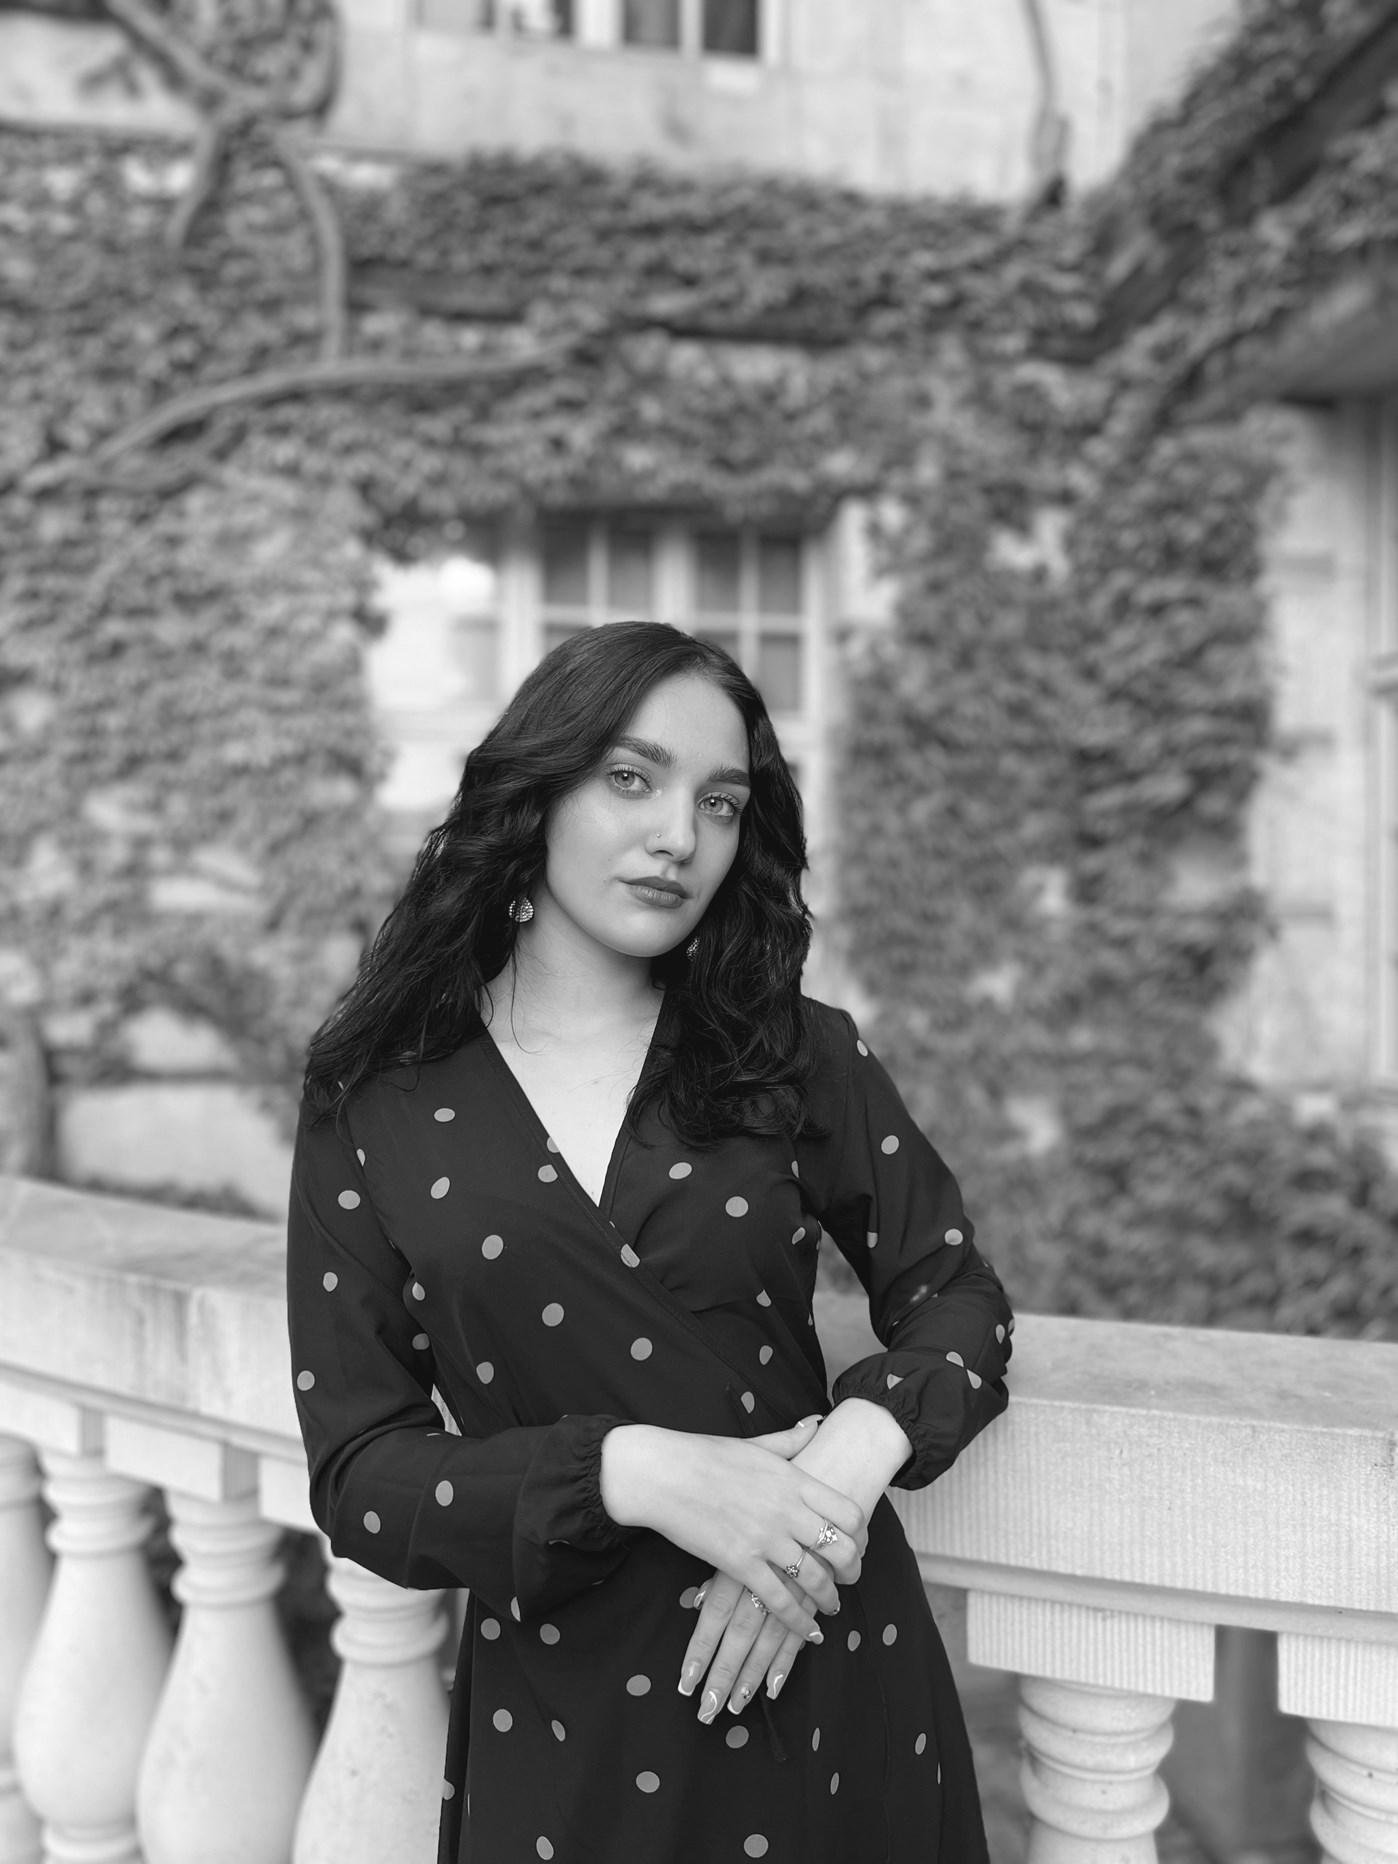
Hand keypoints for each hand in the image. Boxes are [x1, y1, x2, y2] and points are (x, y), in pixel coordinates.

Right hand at [673, 1421, 863, 1721]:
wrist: (664, 1474)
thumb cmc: (706, 1455)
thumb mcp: (756, 1443)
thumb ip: (791, 1440)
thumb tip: (817, 1423)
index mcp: (794, 1479)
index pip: (849, 1512)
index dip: (862, 1534)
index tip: (858, 1543)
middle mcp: (787, 1510)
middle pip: (841, 1548)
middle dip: (852, 1569)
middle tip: (850, 1578)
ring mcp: (765, 1538)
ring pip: (815, 1578)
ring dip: (829, 1598)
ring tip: (831, 1606)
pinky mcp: (741, 1563)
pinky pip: (779, 1600)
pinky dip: (798, 1620)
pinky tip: (809, 1632)